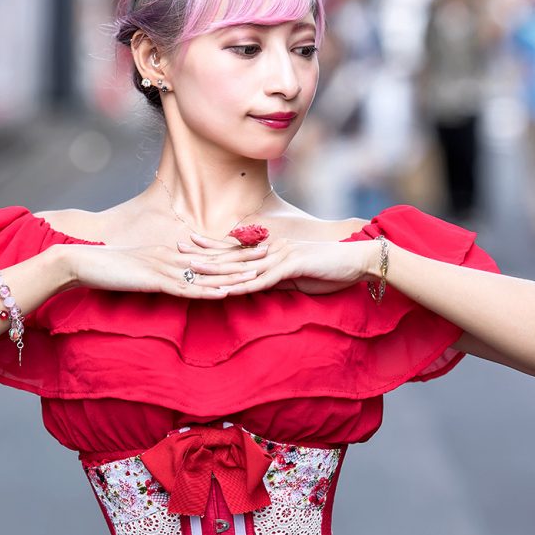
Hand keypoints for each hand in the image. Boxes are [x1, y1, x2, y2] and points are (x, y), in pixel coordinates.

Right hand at [68, 237, 272, 297]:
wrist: (82, 262)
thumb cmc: (108, 267)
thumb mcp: (140, 267)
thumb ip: (160, 270)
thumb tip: (175, 277)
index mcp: (172, 250)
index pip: (210, 250)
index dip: (235, 249)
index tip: (259, 247)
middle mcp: (173, 255)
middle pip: (216, 257)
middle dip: (245, 258)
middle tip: (273, 254)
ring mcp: (165, 267)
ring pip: (207, 272)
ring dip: (233, 275)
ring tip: (259, 275)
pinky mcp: (155, 281)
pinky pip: (186, 288)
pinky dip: (207, 291)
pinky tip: (225, 293)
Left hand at [178, 230, 375, 294]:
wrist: (358, 261)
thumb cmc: (330, 270)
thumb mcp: (297, 277)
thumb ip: (276, 280)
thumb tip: (258, 287)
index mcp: (272, 248)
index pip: (235, 248)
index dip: (210, 246)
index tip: (187, 244)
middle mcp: (272, 248)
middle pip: (231, 254)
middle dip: (203, 254)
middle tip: (176, 250)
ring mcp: (281, 255)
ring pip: (242, 266)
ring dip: (217, 271)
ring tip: (192, 272)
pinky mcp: (292, 266)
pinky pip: (263, 279)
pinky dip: (244, 285)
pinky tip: (227, 290)